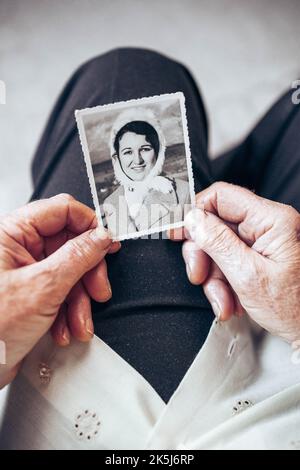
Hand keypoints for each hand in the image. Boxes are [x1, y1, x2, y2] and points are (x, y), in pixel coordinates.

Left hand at [0, 194, 119, 387]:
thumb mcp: (42, 288)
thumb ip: (78, 257)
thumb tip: (101, 237)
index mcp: (12, 233)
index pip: (62, 211)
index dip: (90, 225)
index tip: (108, 243)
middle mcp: (17, 249)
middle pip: (70, 245)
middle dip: (88, 273)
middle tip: (98, 290)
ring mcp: (24, 272)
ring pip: (69, 272)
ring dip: (79, 301)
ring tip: (78, 323)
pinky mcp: (29, 294)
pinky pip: (60, 293)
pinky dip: (68, 312)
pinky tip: (64, 329)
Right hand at [171, 182, 299, 343]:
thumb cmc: (295, 309)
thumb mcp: (248, 276)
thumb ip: (218, 243)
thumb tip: (193, 219)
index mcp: (272, 220)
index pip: (221, 196)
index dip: (194, 213)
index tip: (178, 232)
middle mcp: (269, 225)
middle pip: (216, 225)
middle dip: (204, 255)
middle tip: (200, 275)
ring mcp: (264, 241)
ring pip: (219, 247)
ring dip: (213, 276)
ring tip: (223, 300)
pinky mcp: (260, 256)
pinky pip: (229, 260)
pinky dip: (223, 282)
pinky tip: (231, 299)